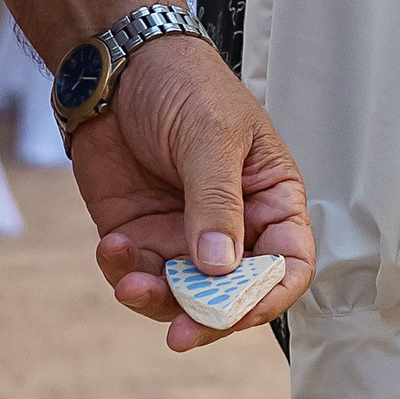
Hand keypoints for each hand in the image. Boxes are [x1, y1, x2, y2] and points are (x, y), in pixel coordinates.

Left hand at [73, 34, 313, 349]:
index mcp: (271, 200)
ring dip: (157, 300)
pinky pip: (136, 275)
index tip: (240, 312)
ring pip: (181, 296)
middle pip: (233, 295)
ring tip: (129, 282)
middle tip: (181, 332)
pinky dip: (123, 273)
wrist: (115, 66)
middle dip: (207, 316)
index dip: (271, 296)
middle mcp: (233, 228)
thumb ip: (217, 202)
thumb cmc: (182, 85)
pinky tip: (111, 246)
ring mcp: (184, 236)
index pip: (288, 264)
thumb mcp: (210, 136)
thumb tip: (221, 267)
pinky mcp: (139, 236)